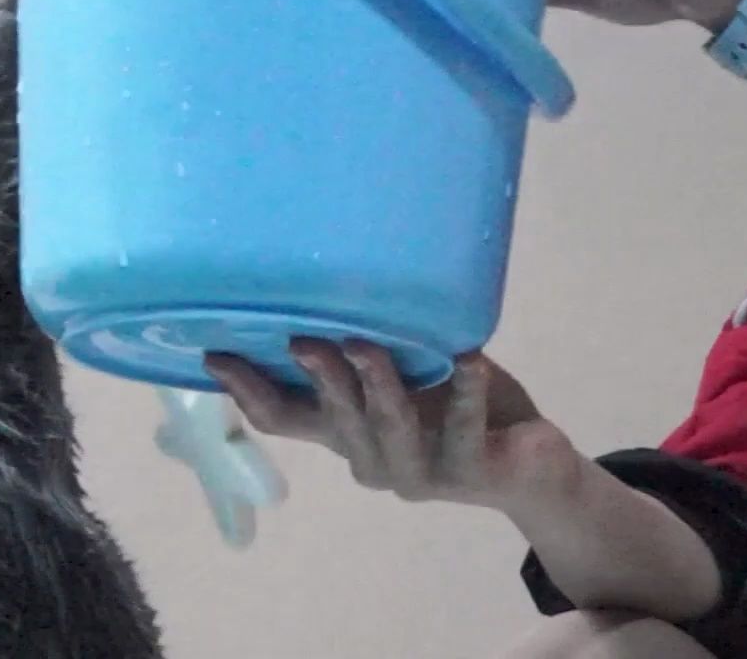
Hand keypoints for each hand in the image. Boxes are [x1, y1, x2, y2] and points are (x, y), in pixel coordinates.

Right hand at [206, 342, 584, 512]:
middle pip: (333, 418)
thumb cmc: (459, 405)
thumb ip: (370, 342)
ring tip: (366, 343)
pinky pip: (462, 430)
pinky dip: (463, 391)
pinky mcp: (471, 473)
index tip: (213, 352)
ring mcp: (419, 472)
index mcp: (346, 432)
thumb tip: (325, 274)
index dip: (245, 391)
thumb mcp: (406, 368)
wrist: (533, 465)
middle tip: (301, 338)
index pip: (282, 418)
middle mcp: (371, 458)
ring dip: (376, 383)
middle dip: (318, 377)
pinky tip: (467, 360)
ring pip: (388, 425)